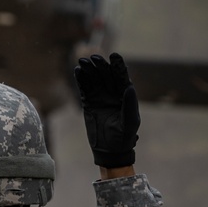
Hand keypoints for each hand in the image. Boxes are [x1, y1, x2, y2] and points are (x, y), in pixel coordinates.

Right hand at [74, 53, 139, 167]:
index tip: (114, 56)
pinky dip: (81, 80)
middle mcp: (112, 93)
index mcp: (125, 95)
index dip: (118, 65)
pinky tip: (78, 71)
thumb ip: (129, 104)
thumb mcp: (130, 122)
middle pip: (106, 75)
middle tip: (93, 57)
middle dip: (100, 65)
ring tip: (82, 61)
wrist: (110, 151)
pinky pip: (84, 88)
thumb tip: (129, 86)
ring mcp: (100, 97)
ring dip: (89, 70)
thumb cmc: (124, 137)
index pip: (121, 77)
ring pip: (94, 79)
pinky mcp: (89, 103)